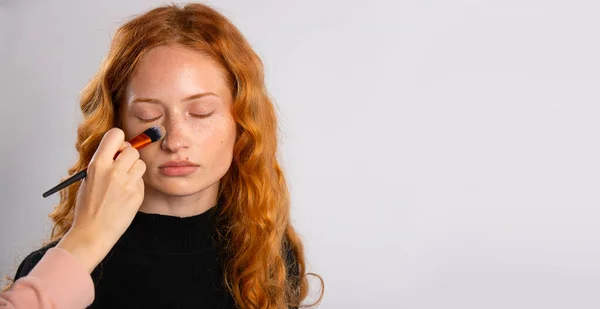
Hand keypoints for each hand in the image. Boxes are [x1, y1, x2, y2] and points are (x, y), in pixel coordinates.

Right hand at [57, 128, 145, 272]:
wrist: (93, 232)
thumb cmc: (88, 206)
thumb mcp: (88, 178)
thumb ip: (102, 162)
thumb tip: (117, 148)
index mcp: (97, 164)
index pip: (115, 135)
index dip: (118, 140)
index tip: (117, 147)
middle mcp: (114, 171)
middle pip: (132, 150)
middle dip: (128, 157)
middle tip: (121, 166)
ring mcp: (128, 183)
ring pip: (140, 164)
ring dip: (134, 170)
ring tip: (123, 182)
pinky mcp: (137, 194)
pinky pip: (141, 181)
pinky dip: (135, 185)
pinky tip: (124, 195)